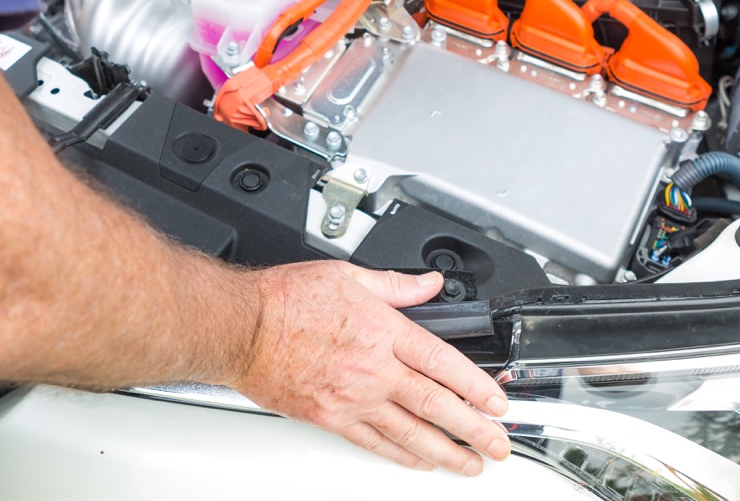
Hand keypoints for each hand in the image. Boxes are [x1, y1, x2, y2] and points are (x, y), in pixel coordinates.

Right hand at [234, 261, 510, 473]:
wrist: (241, 328)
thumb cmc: (285, 299)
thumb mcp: (347, 276)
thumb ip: (395, 284)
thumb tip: (429, 282)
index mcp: (382, 330)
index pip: (442, 362)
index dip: (476, 386)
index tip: (497, 401)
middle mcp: (372, 369)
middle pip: (436, 405)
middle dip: (474, 428)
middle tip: (498, 443)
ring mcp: (352, 398)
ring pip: (410, 433)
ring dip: (447, 452)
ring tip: (471, 463)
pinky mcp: (330, 417)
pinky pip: (374, 443)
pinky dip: (402, 456)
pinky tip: (420, 463)